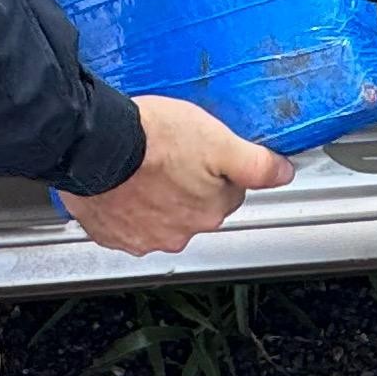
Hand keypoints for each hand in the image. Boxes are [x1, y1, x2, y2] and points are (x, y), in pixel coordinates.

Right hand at [60, 95, 294, 258]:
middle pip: (194, 208)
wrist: (93, 147)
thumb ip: (255, 163)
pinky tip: (121, 186)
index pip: (227, 192)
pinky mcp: (112, 234)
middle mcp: (180, 233)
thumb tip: (283, 174)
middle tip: (168, 156)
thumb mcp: (216, 138)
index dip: (216, 168)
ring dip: (155, 198)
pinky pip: (125, 223)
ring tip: (141, 169)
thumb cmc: (151, 138)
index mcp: (210, 210)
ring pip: (160, 217)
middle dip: (186, 185)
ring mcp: (144, 237)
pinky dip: (125, 208)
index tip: (200, 153)